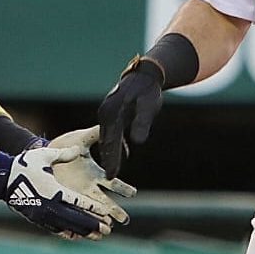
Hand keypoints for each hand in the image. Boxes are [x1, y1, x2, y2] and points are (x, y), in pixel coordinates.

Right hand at [0, 145, 114, 239]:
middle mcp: (50, 206)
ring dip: (83, 232)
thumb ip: (63, 154)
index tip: (106, 213)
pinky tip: (77, 236)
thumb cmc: (24, 165)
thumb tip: (78, 149)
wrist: (2, 178)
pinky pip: (55, 229)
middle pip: (76, 219)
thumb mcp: (44, 155)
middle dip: (92, 225)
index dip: (93, 209)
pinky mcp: (37, 219)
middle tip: (107, 229)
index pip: (78, 202)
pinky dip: (68, 233)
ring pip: (67, 226)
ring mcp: (43, 215)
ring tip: (98, 236)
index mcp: (53, 191)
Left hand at [50, 126, 137, 224]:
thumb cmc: (63, 144)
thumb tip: (111, 129)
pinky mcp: (63, 201)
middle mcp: (88, 187)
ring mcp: (76, 196)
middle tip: (125, 220)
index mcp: (95, 173)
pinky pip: (74, 215)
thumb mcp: (81, 138)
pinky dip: (80, 225)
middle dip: (115, 211)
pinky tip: (86, 233)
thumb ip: (95, 134)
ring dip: (99, 221)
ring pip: (91, 212)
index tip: (133, 193)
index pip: (113, 182)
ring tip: (107, 230)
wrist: (40, 153)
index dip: (123, 188)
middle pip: (105, 201)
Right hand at [95, 64, 164, 178]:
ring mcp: (106, 112)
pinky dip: (113, 143)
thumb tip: (137, 141)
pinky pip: (110, 132)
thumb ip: (142, 123)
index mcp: (112, 112)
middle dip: (108, 159)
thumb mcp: (148, 106)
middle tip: (109, 178)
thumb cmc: (148, 91)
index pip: (112, 141)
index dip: (112, 159)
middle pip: (107, 141)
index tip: (111, 175)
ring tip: (112, 171)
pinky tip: (121, 153)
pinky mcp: (110, 113)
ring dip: (109, 153)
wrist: (145, 75)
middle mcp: (105, 112)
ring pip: (107, 137)